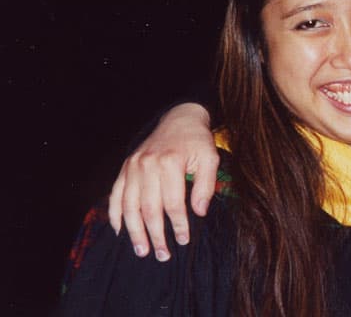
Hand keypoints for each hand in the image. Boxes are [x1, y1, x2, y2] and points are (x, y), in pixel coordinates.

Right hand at [108, 102, 217, 260]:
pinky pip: (115, 194)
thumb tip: (199, 213)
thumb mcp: (210, 158)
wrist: (179, 119)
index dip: (178, 224)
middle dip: (155, 235)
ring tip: (142, 251)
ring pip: (129, 205)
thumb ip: (206, 185)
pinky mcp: (125, 167)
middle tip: (162, 255)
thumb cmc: (197, 141)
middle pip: (149, 208)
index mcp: (170, 162)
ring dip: (134, 231)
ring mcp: (132, 166)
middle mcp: (147, 165)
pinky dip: (115, 214)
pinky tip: (120, 231)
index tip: (183, 240)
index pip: (173, 202)